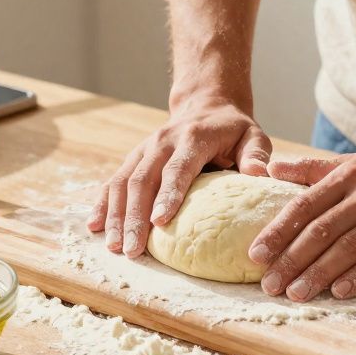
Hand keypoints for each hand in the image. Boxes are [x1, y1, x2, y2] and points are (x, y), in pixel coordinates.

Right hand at [88, 98, 271, 257]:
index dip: (168, 194)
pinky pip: (114, 181)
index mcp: (192, 138)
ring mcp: (144, 150)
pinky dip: (103, 204)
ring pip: (123, 182)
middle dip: (135, 216)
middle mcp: (162, 142)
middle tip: (132, 249)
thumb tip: (261, 174)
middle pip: (143, 179)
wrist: (206, 106)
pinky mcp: (134, 158)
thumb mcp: (253, 136)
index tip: (159, 221)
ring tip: (114, 246)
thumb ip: (257, 154)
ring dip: (116, 215)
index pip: (178, 168)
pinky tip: (94, 226)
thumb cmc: (233, 131)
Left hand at [250, 146, 355, 301]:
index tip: (255, 254)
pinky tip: (340, 291)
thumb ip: (312, 170)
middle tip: (269, 284)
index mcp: (348, 177)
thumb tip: (269, 168)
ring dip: (320, 273)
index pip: (305, 205)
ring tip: (296, 293)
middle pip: (323, 230)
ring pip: (349, 247)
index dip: (278, 231)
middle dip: (292, 259)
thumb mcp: (355, 163)